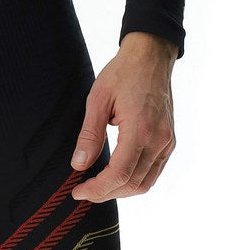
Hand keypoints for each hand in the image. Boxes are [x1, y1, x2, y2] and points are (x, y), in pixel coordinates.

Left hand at [69, 31, 177, 201]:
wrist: (150, 56)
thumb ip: (89, 135)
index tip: (79, 192)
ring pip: (146, 183)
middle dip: (106, 193)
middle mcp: (159, 140)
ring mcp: (167, 142)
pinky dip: (136, 180)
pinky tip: (118, 176)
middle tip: (84, 191)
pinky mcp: (169, 141)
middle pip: (133, 183)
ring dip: (121, 190)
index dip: (98, 189)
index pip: (119, 174)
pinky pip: (154, 171)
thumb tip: (79, 165)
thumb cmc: (123, 73)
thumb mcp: (98, 99)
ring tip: (99, 186)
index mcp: (140, 130)